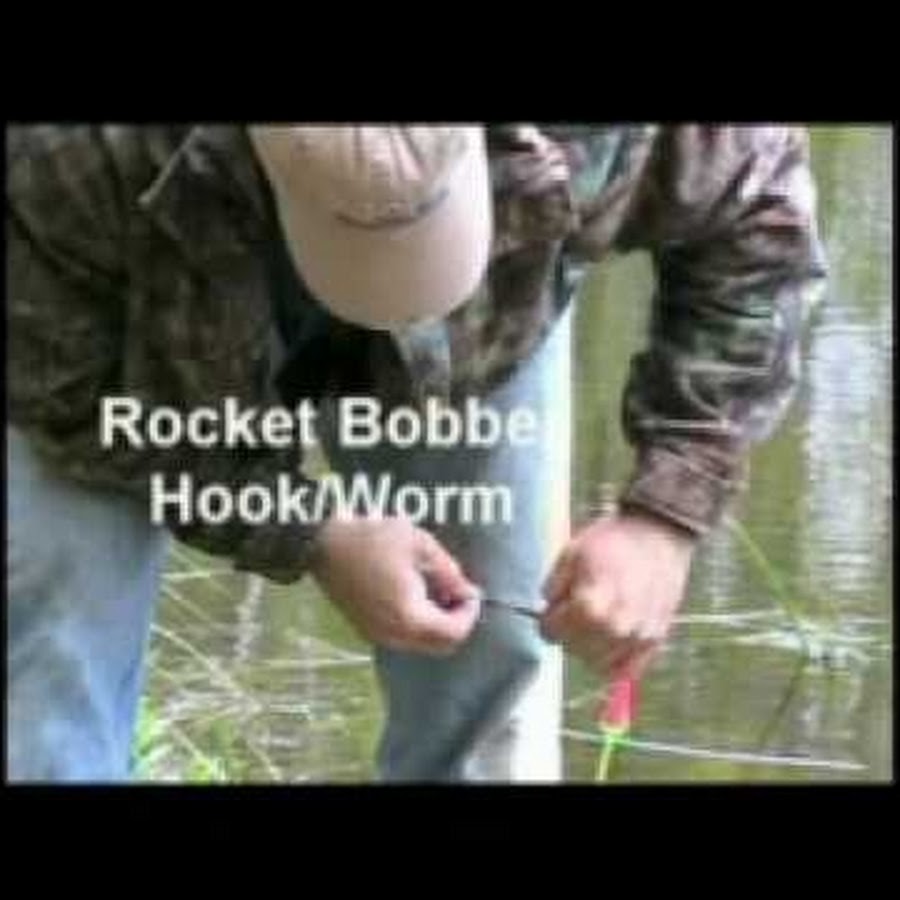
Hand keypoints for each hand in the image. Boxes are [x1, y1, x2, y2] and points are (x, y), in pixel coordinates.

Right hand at [310, 516, 481, 654]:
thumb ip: (449, 572)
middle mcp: (393, 635)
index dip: (470, 613)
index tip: (471, 590)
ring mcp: (376, 635)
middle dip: (455, 622)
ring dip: (437, 624)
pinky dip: (417, 624)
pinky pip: (402, 637)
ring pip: (420, 644)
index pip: (454, 633)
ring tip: (437, 591)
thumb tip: (467, 592)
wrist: (322, 543)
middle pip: (439, 646)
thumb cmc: (372, 537)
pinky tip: (415, 595)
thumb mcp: (420, 545)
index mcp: (409, 617)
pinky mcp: (364, 629)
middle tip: (458, 592)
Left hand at [540, 509, 696, 678]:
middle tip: (572, 614)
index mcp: (591, 606)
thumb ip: (553, 586)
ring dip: (590, 648)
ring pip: (600, 663)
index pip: (554, 632)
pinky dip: (615, 659)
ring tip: (593, 622)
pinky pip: (629, 668)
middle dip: (568, 634)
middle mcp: (617, 628)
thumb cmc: (614, 541)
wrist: (658, 534)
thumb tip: (547, 608)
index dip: (548, 620)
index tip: (551, 611)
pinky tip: (611, 638)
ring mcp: (639, 637)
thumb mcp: (571, 553)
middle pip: (576, 650)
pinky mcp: (656, 639)